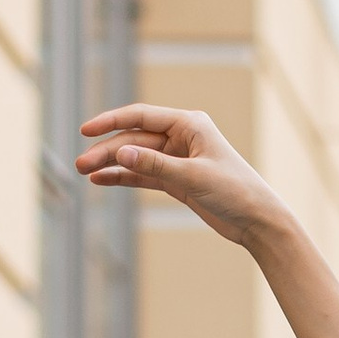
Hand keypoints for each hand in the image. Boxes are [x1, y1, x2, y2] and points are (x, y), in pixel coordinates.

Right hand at [76, 104, 287, 245]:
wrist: (257, 221)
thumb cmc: (235, 191)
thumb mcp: (193, 177)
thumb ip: (155, 164)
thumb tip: (120, 152)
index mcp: (190, 124)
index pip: (142, 116)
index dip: (112, 121)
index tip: (86, 130)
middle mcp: (182, 137)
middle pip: (135, 139)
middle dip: (107, 150)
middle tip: (80, 164)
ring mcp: (178, 159)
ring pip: (137, 158)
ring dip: (111, 164)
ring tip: (84, 172)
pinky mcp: (177, 180)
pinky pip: (144, 175)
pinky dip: (124, 177)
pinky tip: (102, 180)